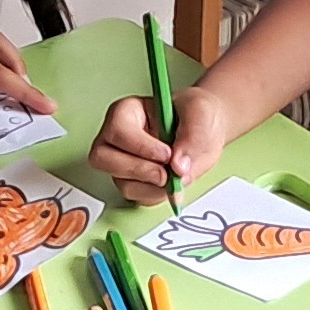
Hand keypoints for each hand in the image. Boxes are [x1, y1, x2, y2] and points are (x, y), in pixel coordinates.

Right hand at [88, 84, 228, 201]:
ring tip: (175, 177)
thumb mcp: (200, 112)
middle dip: (138, 170)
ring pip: (122, 183)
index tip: (167, 153)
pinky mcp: (134, 182)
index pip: (118, 131)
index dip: (141, 147)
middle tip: (166, 173)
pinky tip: (172, 184)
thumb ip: (192, 135)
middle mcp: (118, 138)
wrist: (206, 130)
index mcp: (127, 112)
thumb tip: (179, 166)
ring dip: (152, 187)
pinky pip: (137, 198)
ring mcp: (123, 162)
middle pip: (103, 159)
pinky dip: (157, 196)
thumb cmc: (196, 113)